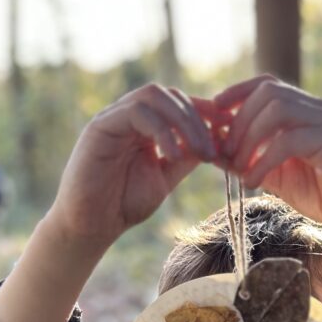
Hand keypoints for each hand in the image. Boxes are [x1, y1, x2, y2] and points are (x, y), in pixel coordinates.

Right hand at [47, 83, 221, 249]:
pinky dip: (161, 130)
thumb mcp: (166, 177)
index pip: (177, 104)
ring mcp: (113, 117)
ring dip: (183, 120)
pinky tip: (173, 154)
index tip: (228, 131)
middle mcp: (128, 116)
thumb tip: (216, 140)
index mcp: (144, 126)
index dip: (205, 112)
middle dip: (198, 119)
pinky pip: (136, 112)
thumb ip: (186, 157)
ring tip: (199, 151)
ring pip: (154, 96)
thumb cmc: (124, 204)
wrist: (92, 225)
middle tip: (214, 148)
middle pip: (170, 95)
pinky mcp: (100, 126)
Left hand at [213, 75, 321, 237]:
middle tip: (226, 153)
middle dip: (239, 121)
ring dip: (250, 138)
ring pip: (277, 110)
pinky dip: (264, 160)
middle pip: (268, 92)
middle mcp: (318, 108)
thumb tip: (213, 150)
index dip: (237, 93)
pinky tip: (254, 181)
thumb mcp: (274, 175)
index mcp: (305, 109)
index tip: (213, 112)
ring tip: (240, 168)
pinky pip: (288, 140)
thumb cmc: (319, 195)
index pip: (268, 84)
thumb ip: (248, 160)